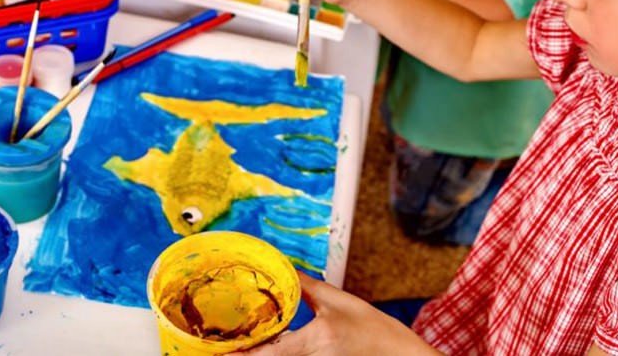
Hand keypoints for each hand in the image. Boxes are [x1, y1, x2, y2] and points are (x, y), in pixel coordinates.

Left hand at [229, 273, 440, 355]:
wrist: (400, 355)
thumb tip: (284, 269)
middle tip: (223, 344)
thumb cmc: (375, 330)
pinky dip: (278, 352)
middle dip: (248, 352)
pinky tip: (271, 343)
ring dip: (263, 351)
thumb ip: (307, 287)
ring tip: (241, 342)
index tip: (218, 352)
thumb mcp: (339, 302)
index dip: (240, 354)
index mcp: (315, 340)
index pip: (268, 352)